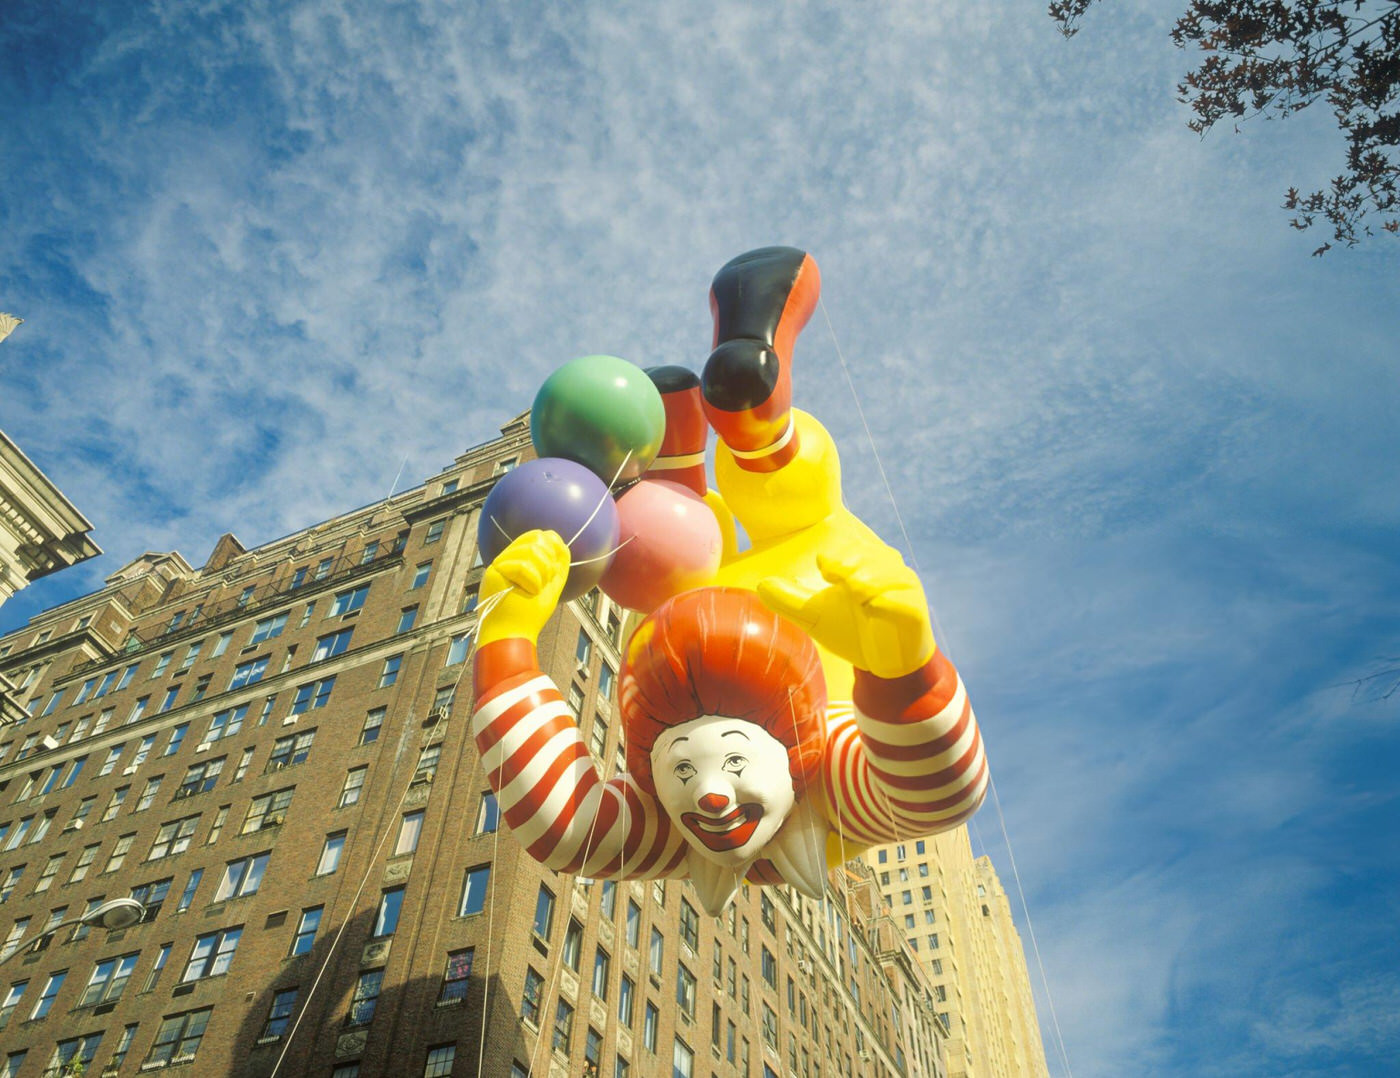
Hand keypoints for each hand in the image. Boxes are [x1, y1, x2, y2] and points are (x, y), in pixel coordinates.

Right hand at [477, 530, 570, 645]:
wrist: (512, 635)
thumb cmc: (529, 615)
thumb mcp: (551, 587)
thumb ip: (558, 567)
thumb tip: (562, 544)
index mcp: (520, 560)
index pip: (536, 535)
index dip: (551, 542)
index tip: (556, 564)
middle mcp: (509, 558)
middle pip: (536, 537)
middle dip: (548, 562)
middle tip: (542, 584)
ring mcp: (500, 563)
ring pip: (531, 550)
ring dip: (541, 574)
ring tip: (533, 591)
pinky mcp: (494, 571)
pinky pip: (523, 566)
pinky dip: (532, 582)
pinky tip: (526, 593)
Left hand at [757, 548, 934, 679]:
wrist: (886, 666)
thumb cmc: (853, 632)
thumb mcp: (816, 617)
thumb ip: (790, 600)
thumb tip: (761, 585)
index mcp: (865, 562)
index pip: (850, 548)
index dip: (835, 557)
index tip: (822, 569)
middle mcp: (888, 569)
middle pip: (868, 557)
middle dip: (849, 565)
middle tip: (834, 576)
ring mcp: (905, 588)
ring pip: (886, 575)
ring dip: (867, 582)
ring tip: (854, 593)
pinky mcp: (916, 610)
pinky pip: (903, 602)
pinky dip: (887, 603)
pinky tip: (872, 608)